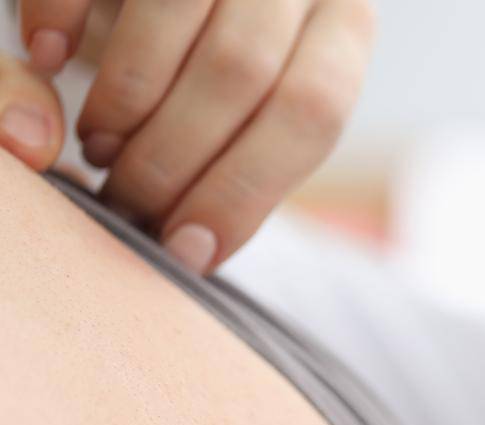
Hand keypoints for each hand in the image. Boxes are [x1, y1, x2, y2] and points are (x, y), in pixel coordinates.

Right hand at [3, 0, 373, 271]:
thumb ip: (245, 164)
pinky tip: (49, 58)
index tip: (186, 247)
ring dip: (125, 100)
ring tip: (98, 148)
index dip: (245, 189)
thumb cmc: (223, 73)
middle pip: (241, 69)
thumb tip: (190, 249)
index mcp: (344, 27)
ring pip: (177, 12)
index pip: (313, 111)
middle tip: (128, 204)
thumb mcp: (257, 116)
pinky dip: (64, 19)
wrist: (184, 4)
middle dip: (173, 156)